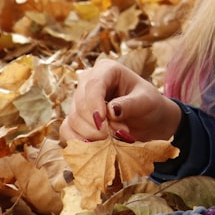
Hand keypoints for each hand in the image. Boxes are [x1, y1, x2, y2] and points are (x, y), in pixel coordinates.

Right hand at [59, 58, 180, 143]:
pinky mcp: (75, 118)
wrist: (147, 119)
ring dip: (92, 134)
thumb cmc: (148, 104)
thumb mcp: (146, 101)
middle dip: (98, 124)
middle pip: (80, 103)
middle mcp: (88, 81)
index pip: (93, 84)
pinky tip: (96, 146)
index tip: (103, 121)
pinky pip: (66, 130)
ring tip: (114, 139)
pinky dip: (79, 141)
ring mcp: (79, 100)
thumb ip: (130, 104)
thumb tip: (111, 111)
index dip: (95, 103)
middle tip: (119, 133)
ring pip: (73, 119)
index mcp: (107, 69)